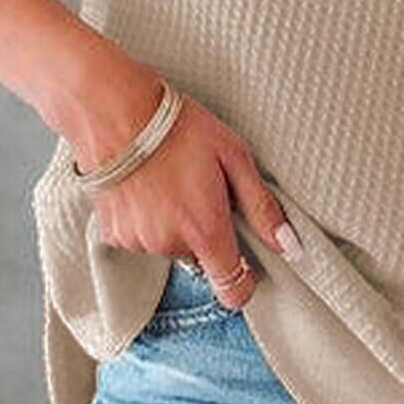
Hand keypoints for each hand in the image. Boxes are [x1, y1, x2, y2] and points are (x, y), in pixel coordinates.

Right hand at [74, 75, 301, 306]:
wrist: (116, 113)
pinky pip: (140, 238)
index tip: (244, 265)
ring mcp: (139, 242)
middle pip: (200, 258)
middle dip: (205, 232)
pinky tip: (145, 188)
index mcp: (205, 231)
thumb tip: (290, 247)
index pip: (232, 290)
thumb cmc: (179, 128)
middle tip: (199, 190)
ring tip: (169, 183)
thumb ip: (262, 208)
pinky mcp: (113, 234)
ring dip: (174, 225)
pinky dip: (146, 220)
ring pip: (170, 246)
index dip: (243, 283)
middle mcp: (170, 245)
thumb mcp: (234, 158)